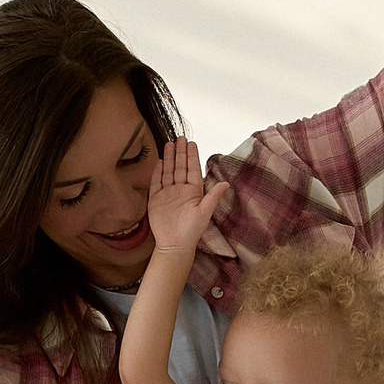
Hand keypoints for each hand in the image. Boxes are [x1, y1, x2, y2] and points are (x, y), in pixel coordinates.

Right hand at [145, 138, 229, 256]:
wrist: (174, 245)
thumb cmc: (191, 232)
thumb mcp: (204, 213)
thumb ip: (213, 197)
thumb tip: (226, 183)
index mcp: (193, 192)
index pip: (192, 169)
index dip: (192, 156)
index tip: (191, 143)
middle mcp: (180, 190)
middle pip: (180, 167)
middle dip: (180, 152)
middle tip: (180, 137)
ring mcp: (168, 194)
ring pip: (168, 171)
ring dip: (169, 158)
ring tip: (169, 144)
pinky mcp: (156, 199)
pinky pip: (156, 182)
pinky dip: (157, 171)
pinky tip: (159, 161)